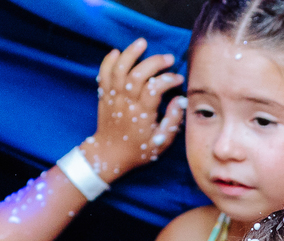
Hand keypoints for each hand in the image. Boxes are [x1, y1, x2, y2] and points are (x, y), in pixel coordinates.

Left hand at [83, 39, 185, 181]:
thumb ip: (172, 121)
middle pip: (138, 74)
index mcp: (141, 114)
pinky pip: (104, 74)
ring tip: (142, 43)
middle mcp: (126, 103)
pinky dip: (109, 61)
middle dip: (154, 62)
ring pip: (119, 69)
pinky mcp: (104, 96)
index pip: (154, 88)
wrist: (109, 155)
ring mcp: (113, 98)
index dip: (168, 79)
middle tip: (168, 58)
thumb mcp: (161, 142)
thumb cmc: (138, 150)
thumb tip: (179, 101)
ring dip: (130, 53)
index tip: (178, 79)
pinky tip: (118, 53)